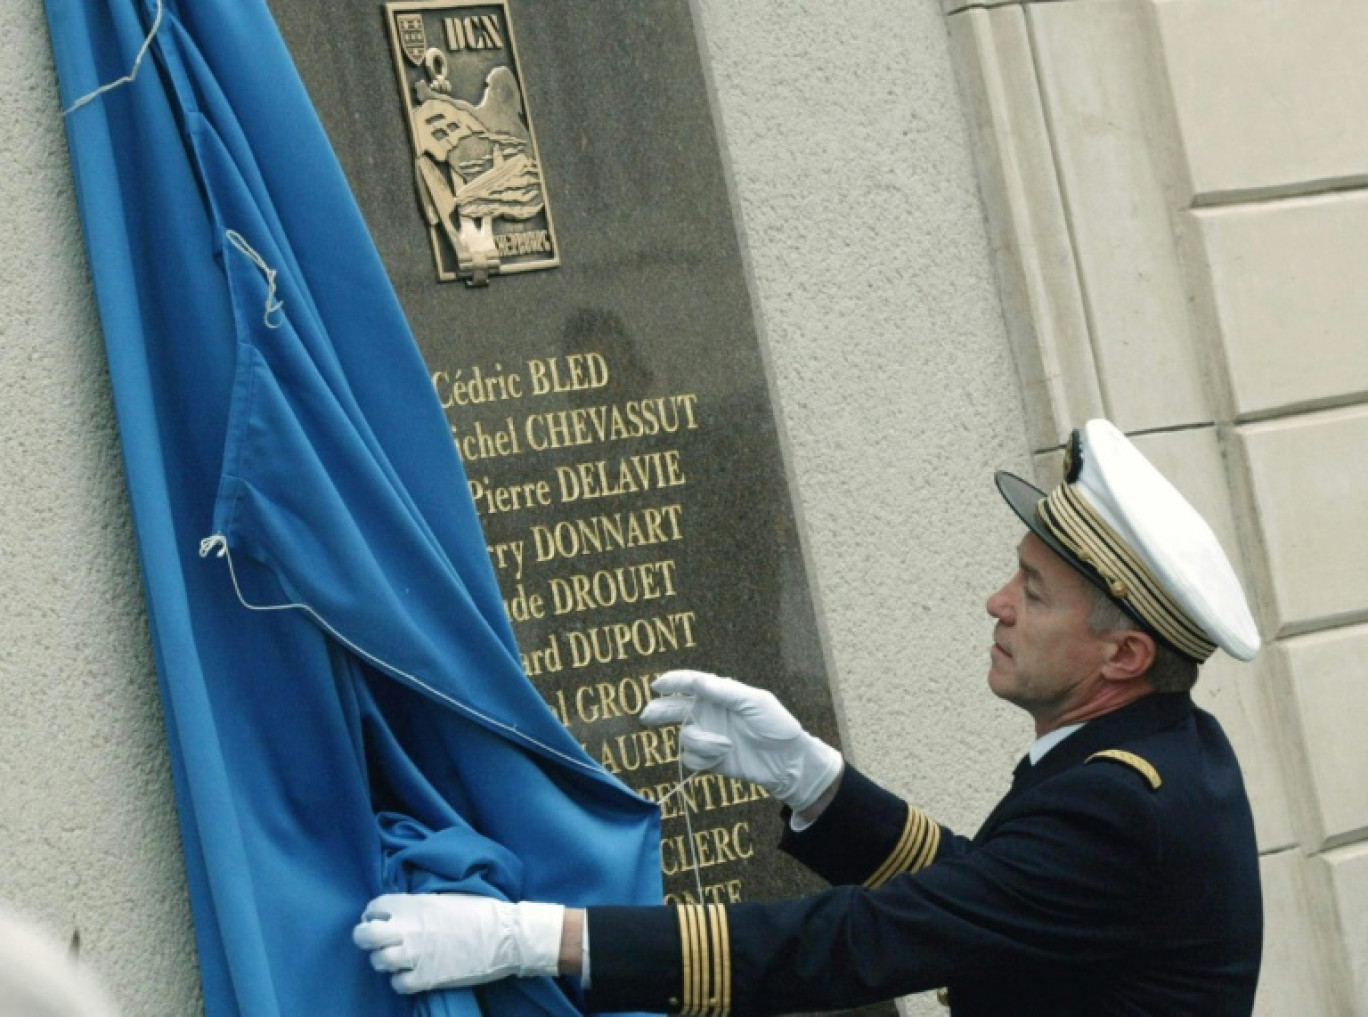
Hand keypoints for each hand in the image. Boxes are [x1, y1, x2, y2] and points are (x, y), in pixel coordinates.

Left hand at [352, 893, 563, 993]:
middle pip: (365, 935)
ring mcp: (413, 956)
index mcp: (413, 904)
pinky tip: (411, 974)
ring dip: (385, 960)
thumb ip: (417, 906)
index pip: (375, 906)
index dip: (374, 913)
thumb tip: (403, 913)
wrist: (505, 936)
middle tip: (377, 940)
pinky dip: (401, 980)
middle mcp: (407, 929)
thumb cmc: (480, 912)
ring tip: (398, 958)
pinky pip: (397, 983)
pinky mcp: (424, 979)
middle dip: (366, 937)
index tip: (381, 918)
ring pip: (378, 961)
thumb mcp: (444, 898)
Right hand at [640, 669, 841, 811]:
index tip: (657, 685)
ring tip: (723, 745)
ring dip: (701, 742)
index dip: (672, 683)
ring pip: (684, 737)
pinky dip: (703, 758)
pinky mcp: (708, 759)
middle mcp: (709, 713)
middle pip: (674, 709)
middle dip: (660, 710)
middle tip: (647, 716)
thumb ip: (723, 691)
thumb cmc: (776, 726)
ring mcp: (708, 736)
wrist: (787, 762)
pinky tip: (721, 757)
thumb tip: (696, 681)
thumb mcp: (754, 702)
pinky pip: (690, 758)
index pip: (691, 684)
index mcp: (720, 694)